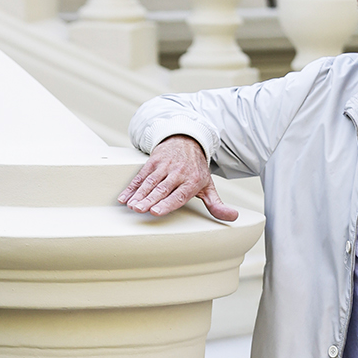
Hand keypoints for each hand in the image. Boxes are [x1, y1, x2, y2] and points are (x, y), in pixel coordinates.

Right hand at [118, 135, 237, 220]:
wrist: (187, 141)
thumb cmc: (196, 169)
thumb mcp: (208, 186)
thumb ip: (217, 205)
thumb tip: (232, 217)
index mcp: (192, 181)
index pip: (178, 195)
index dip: (167, 203)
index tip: (156, 211)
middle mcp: (178, 173)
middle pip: (161, 189)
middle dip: (149, 200)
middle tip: (139, 209)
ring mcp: (164, 167)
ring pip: (150, 182)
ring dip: (138, 194)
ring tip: (131, 205)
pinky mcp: (153, 162)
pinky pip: (141, 176)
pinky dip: (131, 187)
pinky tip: (124, 197)